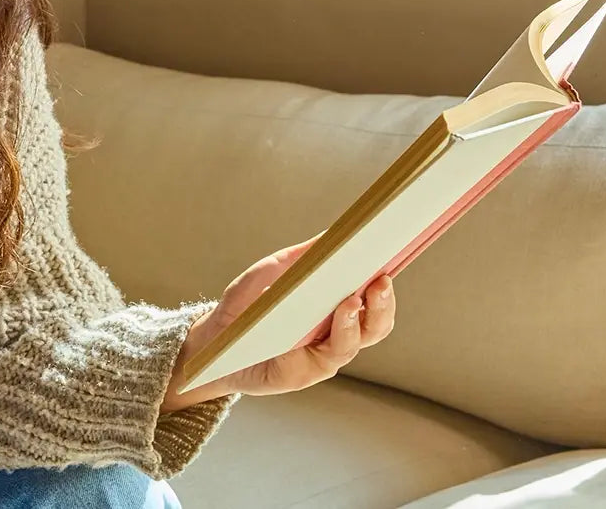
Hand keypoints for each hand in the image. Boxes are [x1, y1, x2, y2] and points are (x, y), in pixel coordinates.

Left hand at [158, 233, 396, 411]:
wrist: (213, 341)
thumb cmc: (245, 306)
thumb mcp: (270, 272)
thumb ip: (301, 257)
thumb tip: (333, 234)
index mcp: (332, 307)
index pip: (371, 296)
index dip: (386, 280)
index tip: (391, 255)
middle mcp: (336, 332)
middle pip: (376, 322)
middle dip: (383, 302)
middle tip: (381, 279)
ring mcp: (325, 353)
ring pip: (359, 339)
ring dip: (361, 317)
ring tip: (354, 297)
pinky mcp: (310, 371)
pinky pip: (332, 354)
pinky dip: (339, 333)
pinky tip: (336, 314)